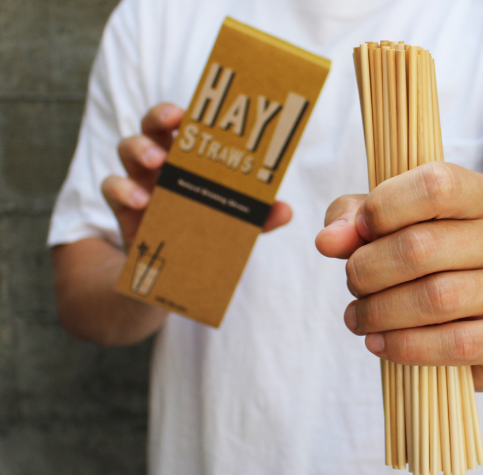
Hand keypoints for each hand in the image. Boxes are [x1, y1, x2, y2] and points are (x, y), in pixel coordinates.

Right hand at [102, 102, 292, 248]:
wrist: (172, 272)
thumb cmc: (205, 231)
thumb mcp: (235, 223)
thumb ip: (258, 216)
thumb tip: (285, 210)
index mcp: (188, 158)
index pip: (183, 123)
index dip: (185, 109)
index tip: (193, 108)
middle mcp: (161, 162)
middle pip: (152, 126)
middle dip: (160, 117)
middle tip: (174, 121)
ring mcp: (138, 180)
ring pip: (127, 148)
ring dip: (141, 148)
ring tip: (157, 161)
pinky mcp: (122, 206)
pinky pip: (111, 186)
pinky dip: (123, 189)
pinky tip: (141, 200)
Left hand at [315, 163, 482, 390]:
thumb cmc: (444, 259)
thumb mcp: (401, 224)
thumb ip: (357, 219)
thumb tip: (329, 239)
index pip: (436, 185)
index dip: (384, 207)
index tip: (361, 231)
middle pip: (422, 247)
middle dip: (368, 269)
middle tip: (353, 282)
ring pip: (436, 298)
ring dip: (380, 312)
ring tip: (359, 317)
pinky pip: (455, 343)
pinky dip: (405, 346)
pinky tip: (380, 343)